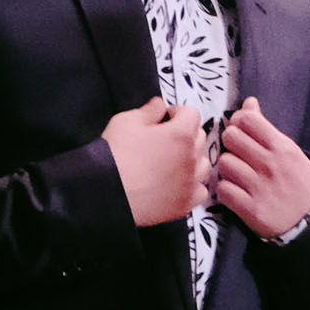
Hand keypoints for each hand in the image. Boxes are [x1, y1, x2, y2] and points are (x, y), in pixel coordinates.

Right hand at [102, 98, 212, 225]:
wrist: (105, 194)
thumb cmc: (113, 158)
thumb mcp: (126, 121)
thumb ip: (149, 110)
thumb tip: (159, 105)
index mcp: (180, 134)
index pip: (191, 114)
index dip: (176, 113)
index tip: (165, 119)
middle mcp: (190, 159)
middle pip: (199, 137)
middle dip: (184, 134)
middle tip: (163, 139)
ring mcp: (190, 183)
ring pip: (203, 164)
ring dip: (191, 160)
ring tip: (170, 163)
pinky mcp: (184, 204)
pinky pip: (200, 191)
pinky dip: (192, 186)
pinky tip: (175, 185)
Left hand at [214, 100, 309, 240]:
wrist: (309, 220)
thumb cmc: (296, 181)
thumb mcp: (288, 151)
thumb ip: (266, 128)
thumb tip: (249, 103)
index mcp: (281, 147)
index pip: (247, 119)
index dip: (238, 122)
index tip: (241, 132)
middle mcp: (270, 165)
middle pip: (231, 137)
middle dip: (231, 144)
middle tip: (237, 153)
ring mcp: (260, 188)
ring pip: (224, 163)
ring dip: (227, 169)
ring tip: (238, 174)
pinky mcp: (250, 209)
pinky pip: (223, 190)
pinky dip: (226, 191)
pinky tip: (235, 191)